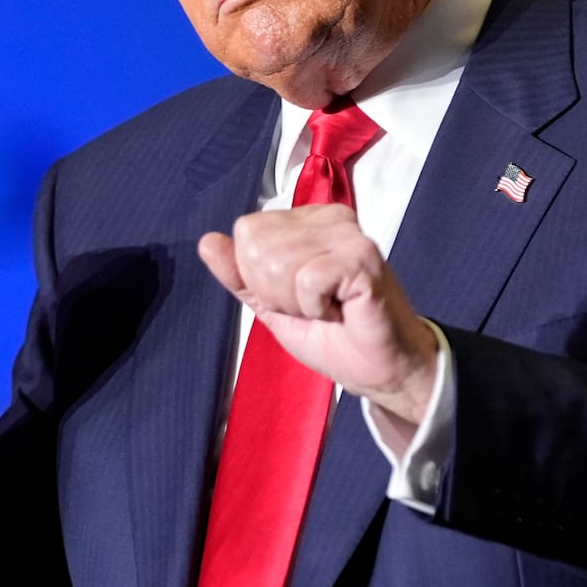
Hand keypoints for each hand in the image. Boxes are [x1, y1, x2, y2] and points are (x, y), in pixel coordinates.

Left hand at [198, 204, 437, 453]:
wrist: (380, 369)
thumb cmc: (331, 334)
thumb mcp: (271, 305)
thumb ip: (239, 275)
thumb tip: (206, 241)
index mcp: (306, 220)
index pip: (247, 232)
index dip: (260, 278)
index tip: (296, 297)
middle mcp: (328, 216)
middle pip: (257, 245)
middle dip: (277, 291)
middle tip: (314, 306)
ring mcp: (347, 233)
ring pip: (278, 262)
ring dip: (298, 302)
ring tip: (329, 309)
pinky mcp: (362, 256)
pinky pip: (307, 278)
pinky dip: (315, 307)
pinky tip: (340, 311)